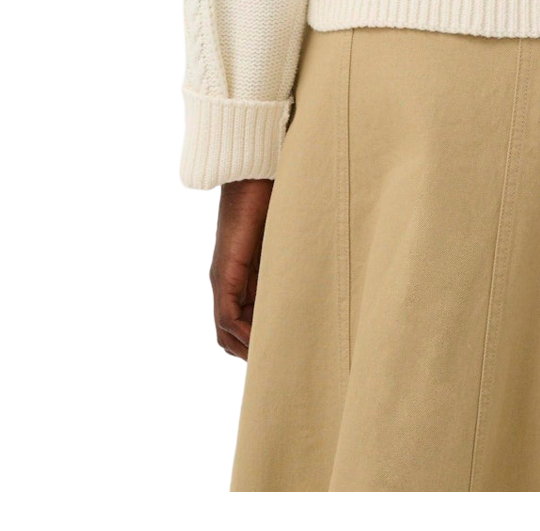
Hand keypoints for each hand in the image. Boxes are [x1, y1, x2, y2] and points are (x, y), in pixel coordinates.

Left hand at [208, 178, 272, 362]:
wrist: (252, 173)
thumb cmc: (272, 199)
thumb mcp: (285, 242)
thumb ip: (290, 263)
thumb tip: (317, 278)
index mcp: (240, 276)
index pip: (241, 322)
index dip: (257, 341)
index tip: (283, 353)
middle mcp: (226, 282)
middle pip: (228, 334)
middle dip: (251, 353)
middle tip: (279, 366)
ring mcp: (222, 279)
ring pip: (225, 331)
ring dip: (246, 350)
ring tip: (273, 362)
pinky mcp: (224, 272)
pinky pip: (227, 316)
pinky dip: (242, 334)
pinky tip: (262, 343)